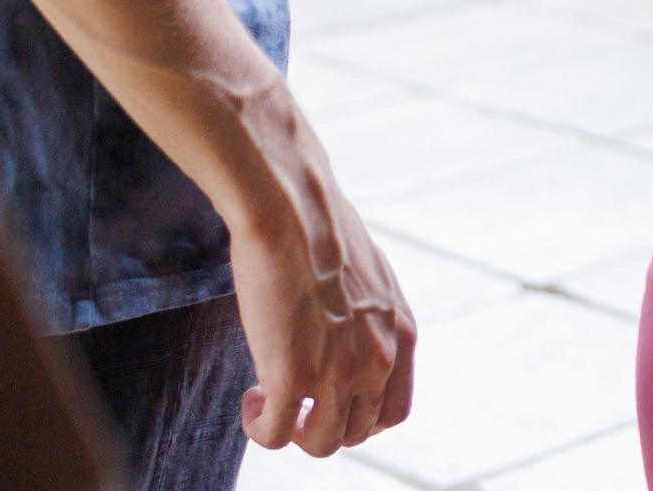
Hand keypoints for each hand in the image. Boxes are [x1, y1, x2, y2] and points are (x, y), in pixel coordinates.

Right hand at [230, 109, 415, 455]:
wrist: (293, 208)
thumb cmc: (321, 229)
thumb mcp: (371, 277)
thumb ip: (370, 316)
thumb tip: (349, 331)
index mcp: (401, 335)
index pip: (393, 412)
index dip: (359, 418)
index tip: (329, 402)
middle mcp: (378, 360)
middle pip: (356, 432)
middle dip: (322, 424)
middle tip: (293, 401)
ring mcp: (337, 373)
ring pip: (321, 444)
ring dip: (293, 431)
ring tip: (269, 400)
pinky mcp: (292, 377)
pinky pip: (275, 435)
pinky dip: (260, 428)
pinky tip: (251, 398)